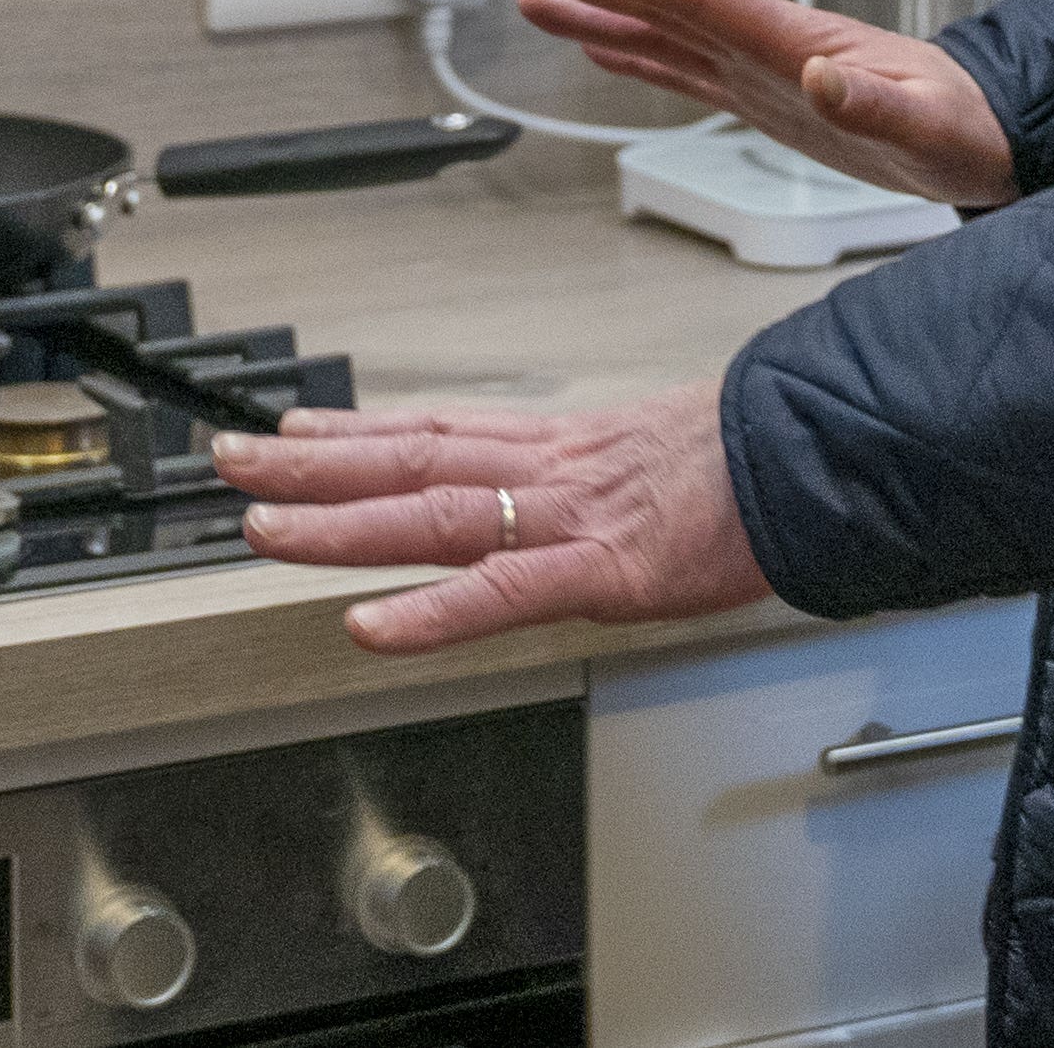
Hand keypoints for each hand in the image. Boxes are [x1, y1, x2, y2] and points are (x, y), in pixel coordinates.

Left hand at [221, 385, 768, 652]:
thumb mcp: (659, 448)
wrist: (821, 456)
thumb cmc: (753, 461)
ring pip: (431, 513)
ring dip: (338, 523)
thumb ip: (601, 472)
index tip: (294, 429)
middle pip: (410, 458)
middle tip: (233, 462)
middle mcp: (548, 469)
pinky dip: (427, 612)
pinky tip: (368, 625)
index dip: (357, 432)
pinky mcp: (600, 568)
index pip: (439, 429)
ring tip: (263, 527)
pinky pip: (496, 592)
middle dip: (312, 466)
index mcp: (563, 446)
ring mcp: (567, 517)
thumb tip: (578, 487)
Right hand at [508, 0, 1019, 209]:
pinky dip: (638, 56)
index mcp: (801, 42)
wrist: (986, 141)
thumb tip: (824, 81)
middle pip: (666, 1)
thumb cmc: (964, 128)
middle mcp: (772, 47)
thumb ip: (878, 107)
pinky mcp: (766, 98)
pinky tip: (603, 48)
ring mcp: (764, 70)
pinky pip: (685, 70)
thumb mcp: (929, 129)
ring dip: (599, 12)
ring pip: (664, 32)